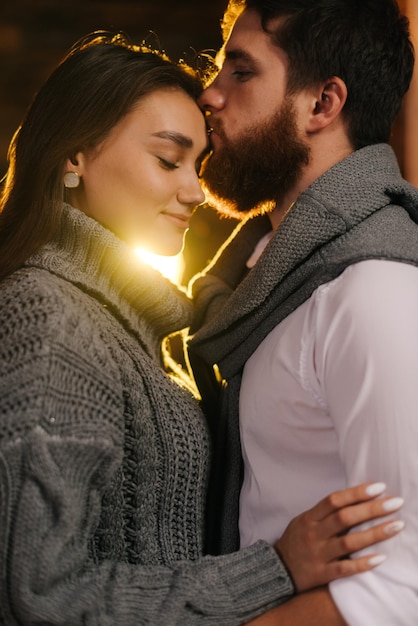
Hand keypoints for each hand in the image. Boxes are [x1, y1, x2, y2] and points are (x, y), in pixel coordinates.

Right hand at [274, 482, 403, 591]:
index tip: (379, 487)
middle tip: (395, 502)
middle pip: (345, 518)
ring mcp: (318, 554)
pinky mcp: (322, 573)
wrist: (277, 569)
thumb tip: (356, 498)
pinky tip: (381, 558)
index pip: (334, 500)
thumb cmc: (297, 540)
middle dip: (372, 509)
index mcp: (310, 518)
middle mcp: (314, 534)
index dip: (357, 493)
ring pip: (349, 542)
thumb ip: (326, 512)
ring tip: (396, 526)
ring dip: (375, 534)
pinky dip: (363, 563)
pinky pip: (345, 569)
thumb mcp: (305, 520)